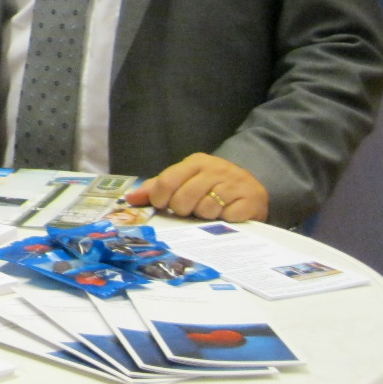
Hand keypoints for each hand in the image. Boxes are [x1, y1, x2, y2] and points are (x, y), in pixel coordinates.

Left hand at [124, 153, 269, 222]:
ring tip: (210, 212)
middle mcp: (215, 169)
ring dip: (205, 217)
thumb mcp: (185, 180)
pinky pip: (229, 217)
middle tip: (190, 210)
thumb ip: (158, 188)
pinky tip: (227, 216)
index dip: (160, 199)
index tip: (163, 207)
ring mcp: (235, 183)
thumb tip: (130, 198)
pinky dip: (226, 221)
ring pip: (206, 209)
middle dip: (183, 210)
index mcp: (195, 162)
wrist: (250, 186)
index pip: (167, 181)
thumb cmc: (210, 185)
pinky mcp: (251, 199)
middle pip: (184, 199)